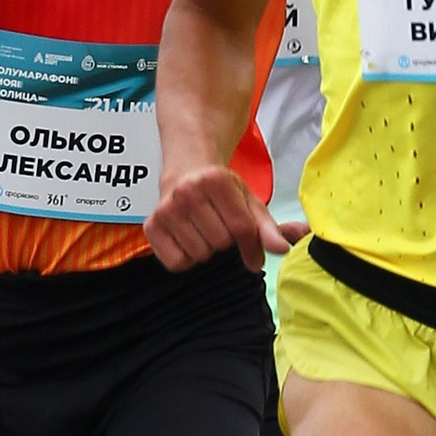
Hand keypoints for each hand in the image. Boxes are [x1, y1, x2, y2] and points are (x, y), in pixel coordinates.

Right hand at [147, 164, 291, 271]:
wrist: (187, 172)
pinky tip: (188, 240)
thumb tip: (284, 248)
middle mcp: (188, 191)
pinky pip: (176, 263)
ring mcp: (167, 209)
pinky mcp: (151, 225)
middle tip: (220, 227)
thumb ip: (268, 228)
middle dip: (226, 242)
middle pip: (221, 243)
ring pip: (200, 254)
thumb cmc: (221, 191)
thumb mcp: (249, 202)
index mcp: (216, 181)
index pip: (241, 228)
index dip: (253, 249)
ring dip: (207, 250)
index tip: (255, 258)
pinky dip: (186, 259)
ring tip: (204, 231)